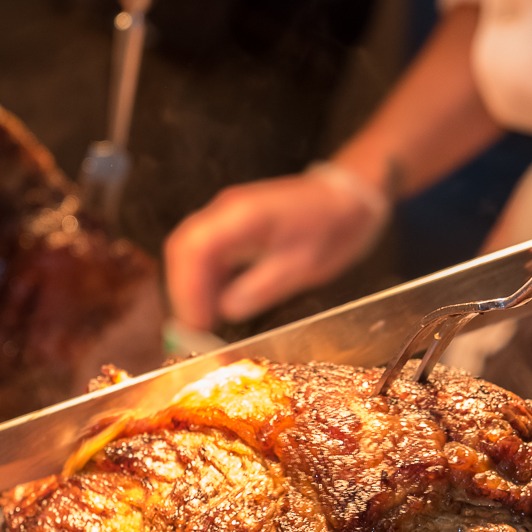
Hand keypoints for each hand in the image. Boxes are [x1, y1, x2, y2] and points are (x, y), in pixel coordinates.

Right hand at [165, 167, 387, 329]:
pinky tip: (215, 309)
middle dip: (183, 293)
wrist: (348, 199)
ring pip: (191, 253)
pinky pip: (206, 255)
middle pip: (183, 249)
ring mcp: (227, 217)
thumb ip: (265, 285)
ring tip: (203, 328)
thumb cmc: (332, 226)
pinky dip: (205, 283)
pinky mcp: (232, 228)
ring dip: (192, 290)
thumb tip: (227, 309)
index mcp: (243, 214)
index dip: (187, 288)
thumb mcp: (306, 264)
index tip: (196, 323)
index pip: (194, 247)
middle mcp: (226, 210)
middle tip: (194, 333)